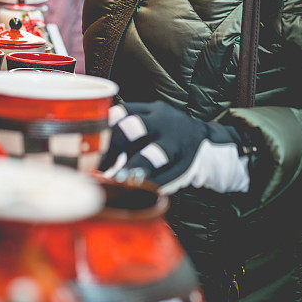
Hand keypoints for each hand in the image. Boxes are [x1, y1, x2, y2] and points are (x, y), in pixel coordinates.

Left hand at [102, 100, 251, 195]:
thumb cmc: (169, 134)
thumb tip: (94, 149)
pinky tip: (142, 191)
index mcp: (152, 110)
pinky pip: (170, 176)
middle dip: (113, 147)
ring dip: (134, 168)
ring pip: (155, 153)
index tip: (91, 149)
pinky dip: (154, 184)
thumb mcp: (153, 121)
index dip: (103, 130)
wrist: (210, 142)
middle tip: (100, 166)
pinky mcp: (189, 163)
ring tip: (120, 179)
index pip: (122, 112)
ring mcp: (177, 142)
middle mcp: (164, 123)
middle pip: (134, 128)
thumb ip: (129, 128)